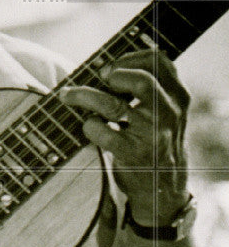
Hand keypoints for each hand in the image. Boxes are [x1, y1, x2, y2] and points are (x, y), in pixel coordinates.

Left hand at [60, 49, 189, 225]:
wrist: (163, 189)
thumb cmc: (156, 142)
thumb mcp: (166, 113)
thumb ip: (152, 89)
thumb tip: (106, 66)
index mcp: (178, 98)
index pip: (160, 63)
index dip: (131, 58)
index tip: (112, 66)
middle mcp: (168, 114)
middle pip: (141, 81)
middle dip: (113, 74)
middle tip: (98, 77)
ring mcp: (151, 135)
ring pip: (112, 105)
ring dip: (84, 96)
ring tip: (68, 95)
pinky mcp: (132, 154)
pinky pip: (102, 132)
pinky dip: (89, 126)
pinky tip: (89, 127)